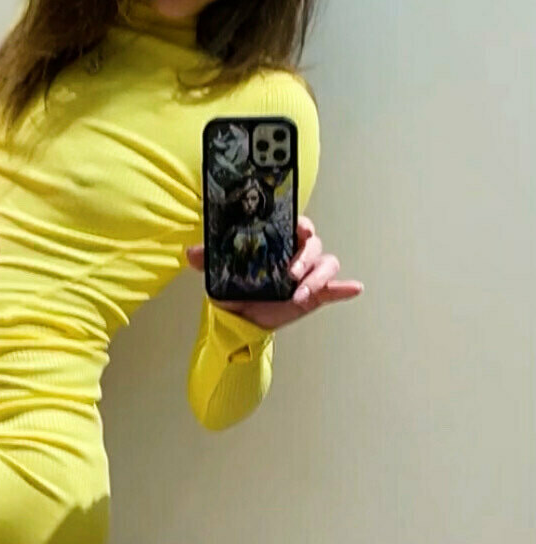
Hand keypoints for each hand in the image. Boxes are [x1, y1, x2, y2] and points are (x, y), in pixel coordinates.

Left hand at [184, 216, 362, 330]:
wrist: (240, 319)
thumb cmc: (235, 287)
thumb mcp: (219, 272)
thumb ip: (208, 260)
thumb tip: (190, 253)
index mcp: (279, 241)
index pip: (297, 225)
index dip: (301, 224)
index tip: (300, 229)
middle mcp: (296, 254)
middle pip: (314, 245)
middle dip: (306, 258)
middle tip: (291, 273)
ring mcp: (308, 274)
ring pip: (326, 265)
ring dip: (317, 278)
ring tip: (300, 294)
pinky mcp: (315, 294)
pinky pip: (334, 289)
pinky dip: (344, 288)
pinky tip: (353, 288)